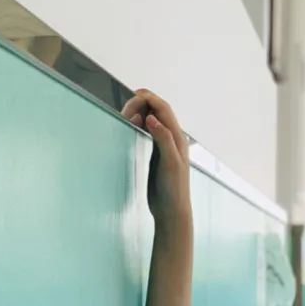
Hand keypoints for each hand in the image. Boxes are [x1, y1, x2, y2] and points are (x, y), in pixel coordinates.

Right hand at [120, 89, 191, 226]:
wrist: (171, 211)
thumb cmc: (173, 190)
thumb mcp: (170, 164)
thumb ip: (163, 139)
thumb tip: (152, 118)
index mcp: (178, 138)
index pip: (164, 109)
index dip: (150, 98)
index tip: (134, 94)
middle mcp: (173, 139)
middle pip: (158, 111)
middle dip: (142, 103)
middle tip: (127, 108)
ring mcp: (164, 146)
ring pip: (152, 120)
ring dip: (140, 111)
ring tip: (127, 115)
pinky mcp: (157, 154)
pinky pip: (149, 131)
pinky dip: (140, 123)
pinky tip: (132, 125)